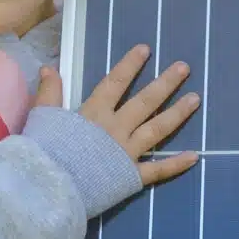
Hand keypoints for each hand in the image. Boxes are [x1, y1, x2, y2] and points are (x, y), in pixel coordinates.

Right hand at [37, 46, 200, 187]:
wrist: (48, 189)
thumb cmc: (44, 154)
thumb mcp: (42, 118)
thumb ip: (49, 93)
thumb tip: (48, 68)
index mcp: (94, 114)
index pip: (115, 83)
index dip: (129, 65)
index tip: (146, 49)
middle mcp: (115, 129)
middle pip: (145, 102)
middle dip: (165, 83)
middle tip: (185, 67)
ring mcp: (126, 153)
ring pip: (157, 129)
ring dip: (178, 113)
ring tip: (196, 99)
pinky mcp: (130, 177)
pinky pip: (157, 170)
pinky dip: (176, 164)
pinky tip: (195, 156)